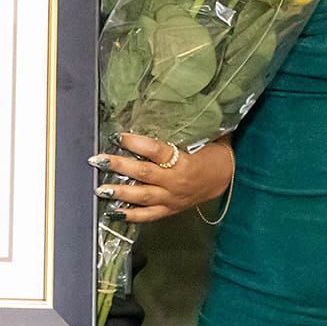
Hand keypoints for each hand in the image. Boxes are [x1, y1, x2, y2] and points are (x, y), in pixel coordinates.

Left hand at [90, 133, 233, 222]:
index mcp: (184, 161)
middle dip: (119, 167)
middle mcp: (176, 181)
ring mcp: (172, 198)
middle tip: (99, 160)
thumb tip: (152, 110)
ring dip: (120, 192)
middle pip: (143, 174)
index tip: (119, 136)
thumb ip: (177, 129)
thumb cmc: (211, 152)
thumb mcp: (200, 136)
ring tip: (100, 189)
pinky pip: (148, 215)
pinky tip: (114, 212)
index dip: (136, 143)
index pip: (156, 150)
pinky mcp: (170, 209)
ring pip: (142, 197)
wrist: (227, 178)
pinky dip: (130, 215)